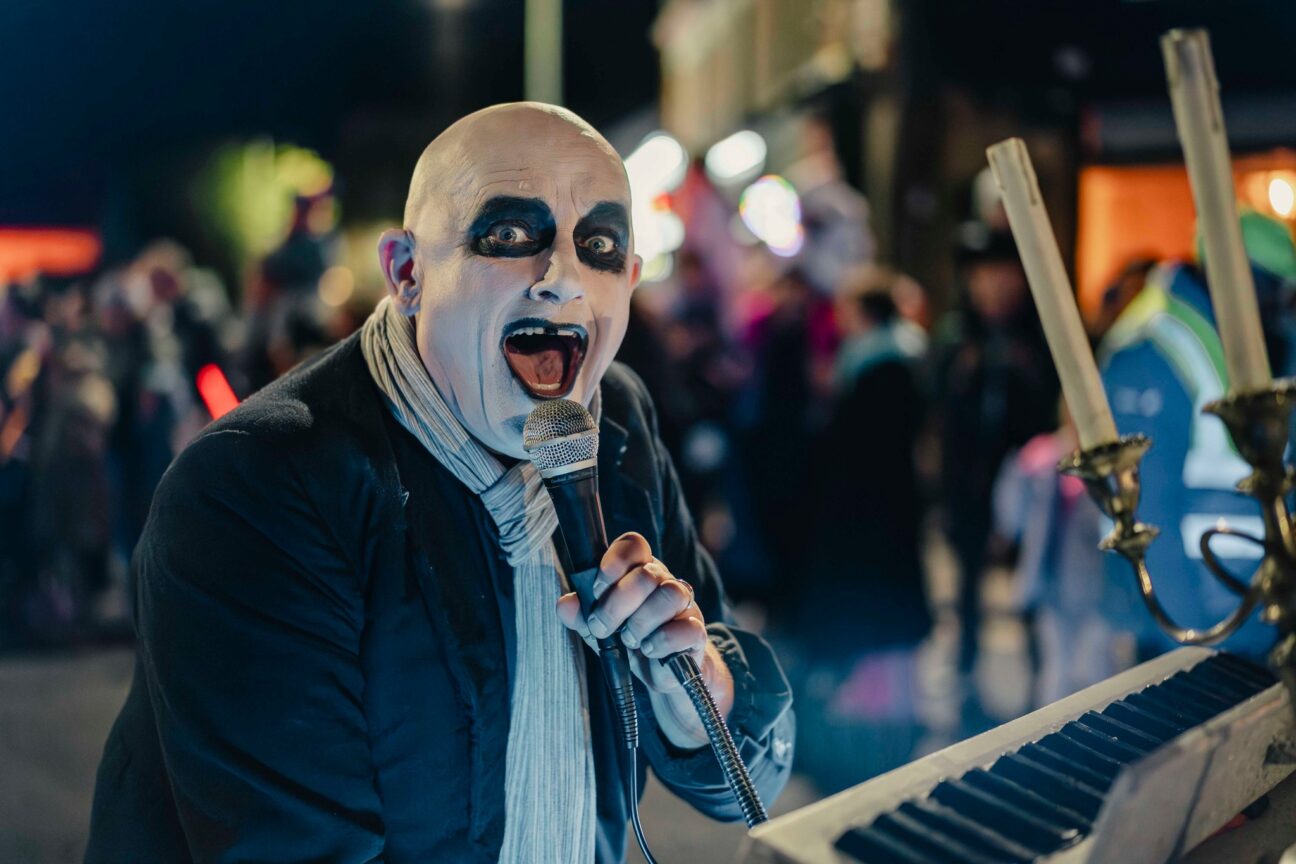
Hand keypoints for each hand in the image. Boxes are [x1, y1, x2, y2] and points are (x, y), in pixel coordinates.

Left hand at [556, 532, 733, 747]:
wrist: (660, 672)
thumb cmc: (628, 640)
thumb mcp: (598, 627)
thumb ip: (580, 614)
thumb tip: (565, 604)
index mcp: (638, 570)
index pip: (634, 544)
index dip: (614, 561)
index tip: (597, 589)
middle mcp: (664, 581)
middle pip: (647, 574)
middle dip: (616, 605)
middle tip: (602, 627)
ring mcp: (684, 605)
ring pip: (670, 595)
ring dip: (641, 622)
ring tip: (630, 640)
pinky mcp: (697, 632)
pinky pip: (688, 628)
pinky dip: (662, 642)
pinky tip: (650, 650)